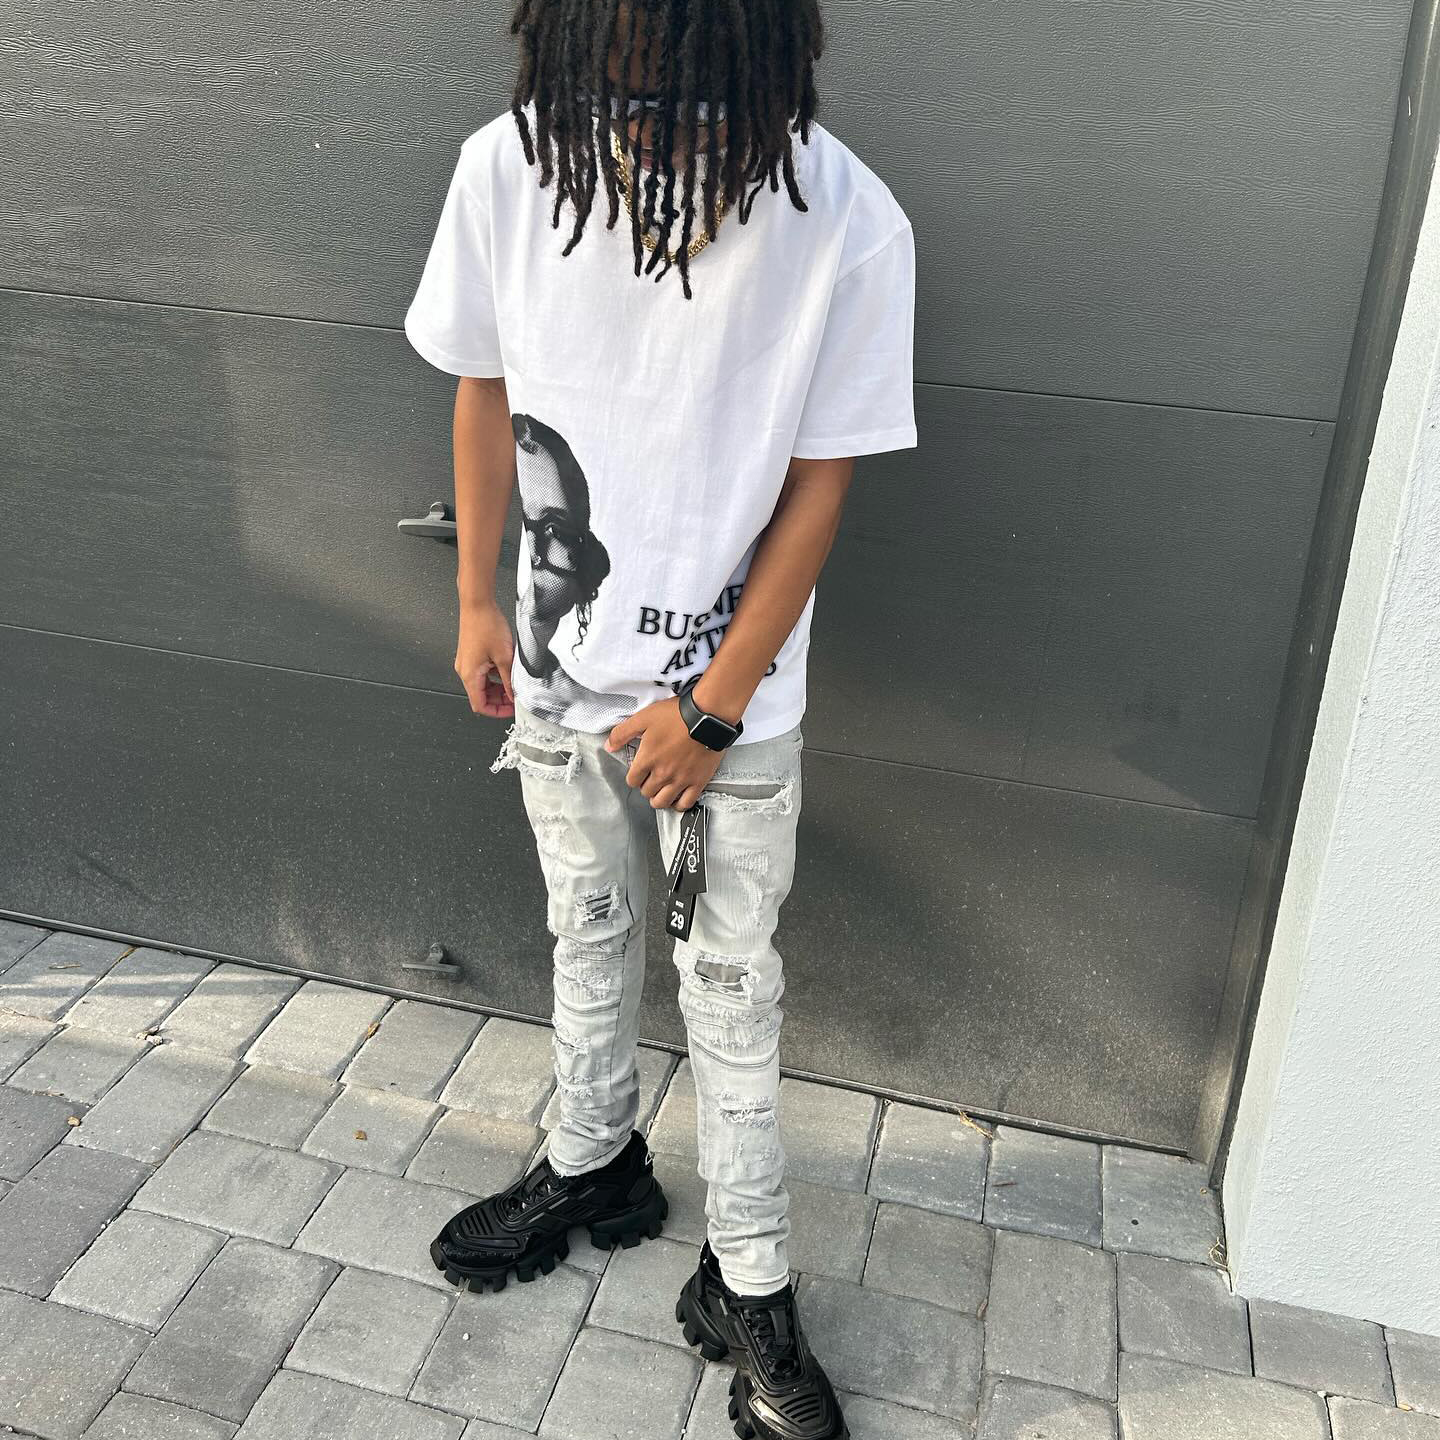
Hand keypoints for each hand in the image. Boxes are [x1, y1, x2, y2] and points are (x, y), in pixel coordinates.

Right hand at [455, 601, 515, 717]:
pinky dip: (495, 675)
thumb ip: (509, 679)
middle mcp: (464, 670)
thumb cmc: (486, 625)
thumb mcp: (504, 657)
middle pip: (481, 696)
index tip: (511, 709)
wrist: (477, 604)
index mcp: (469, 675)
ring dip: (499, 687)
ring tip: (514, 682)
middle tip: (516, 696)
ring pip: (483, 684)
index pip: (480, 705)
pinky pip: (483, 672)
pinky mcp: (471, 654)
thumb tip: (513, 694)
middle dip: (499, 699)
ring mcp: (467, 662)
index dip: (496, 711)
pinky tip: (507, 669)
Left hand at [605, 698, 723, 809]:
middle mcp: (662, 773)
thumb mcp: (643, 718)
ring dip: (658, 798)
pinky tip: (677, 798)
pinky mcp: (698, 781)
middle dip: (646, 786)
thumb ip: (622, 733)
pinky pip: (685, 803)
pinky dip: (679, 804)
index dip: (634, 776)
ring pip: (662, 802)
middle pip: (646, 792)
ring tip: (661, 791)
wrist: (707, 716)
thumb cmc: (677, 715)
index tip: (640, 771)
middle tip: (651, 778)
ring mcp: (680, 780)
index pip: (632, 780)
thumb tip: (608, 746)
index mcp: (647, 759)